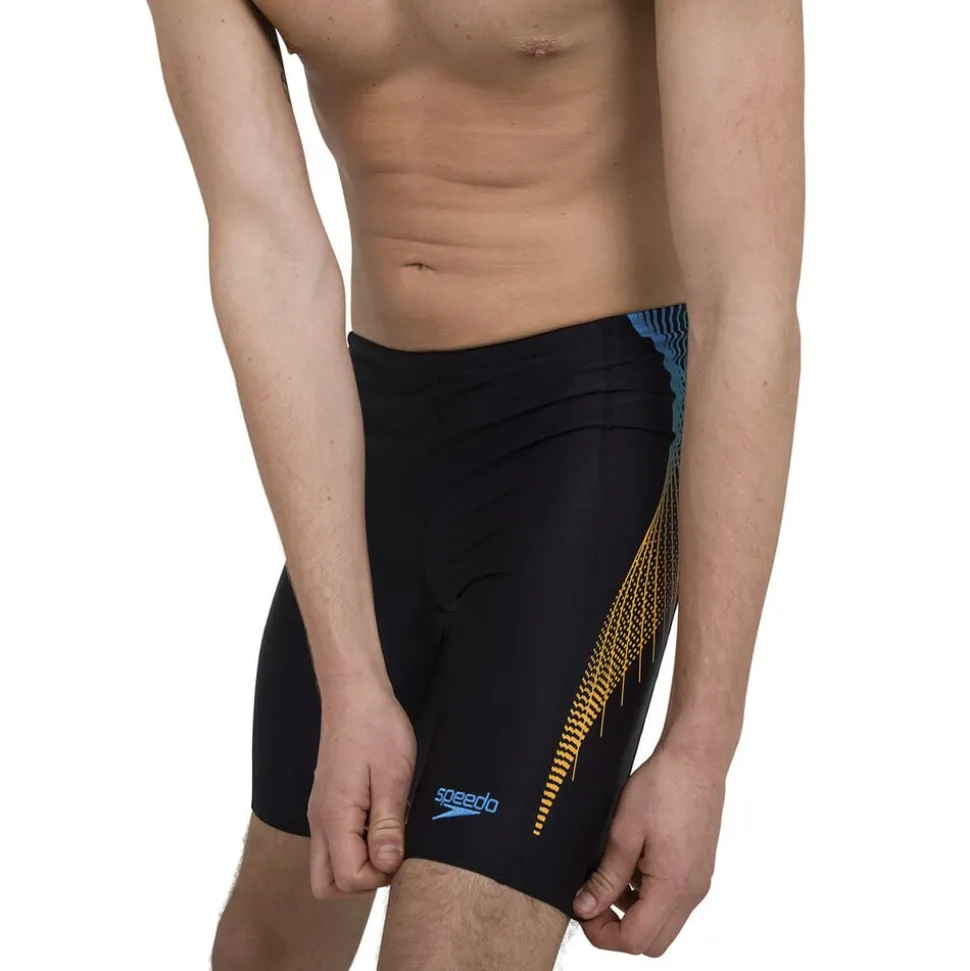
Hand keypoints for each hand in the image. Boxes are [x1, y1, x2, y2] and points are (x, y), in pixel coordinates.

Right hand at [307, 679, 416, 897]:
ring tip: (388, 833)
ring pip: (329, 864)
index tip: (400, 848)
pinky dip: (356, 844)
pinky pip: (336, 841)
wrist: (354, 694)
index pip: (348, 879)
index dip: (380, 875)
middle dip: (363, 882)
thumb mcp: (393, 777)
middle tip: (392, 851)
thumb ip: (388, 826)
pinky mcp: (328, 803)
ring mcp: (321, 813)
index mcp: (335, 817)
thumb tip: (387, 866)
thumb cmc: (376, 728)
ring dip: (359, 863)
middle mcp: (320, 821)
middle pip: (327, 884)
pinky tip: (381, 818)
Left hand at [573, 743, 725, 956]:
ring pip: (663, 922)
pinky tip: (632, 862)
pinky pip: (672, 900)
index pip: (635, 940)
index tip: (582, 910)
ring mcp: (698, 881)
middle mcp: (692, 892)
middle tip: (593, 900)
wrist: (696, 758)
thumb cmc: (663, 787)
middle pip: (652, 942)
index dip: (602, 934)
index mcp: (673, 887)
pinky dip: (648, 895)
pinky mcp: (699, 868)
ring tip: (610, 875)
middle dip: (618, 929)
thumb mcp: (624, 831)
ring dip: (633, 912)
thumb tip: (586, 908)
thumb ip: (607, 876)